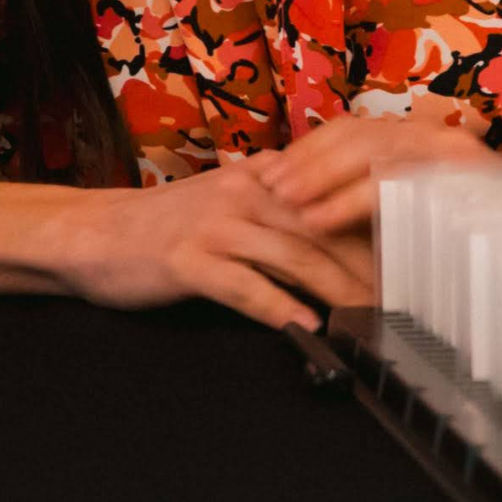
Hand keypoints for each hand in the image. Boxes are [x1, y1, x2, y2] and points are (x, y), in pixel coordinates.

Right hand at [60, 162, 375, 331]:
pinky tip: (306, 324)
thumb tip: (336, 228)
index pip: (327, 197)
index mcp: (258, 176)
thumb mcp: (227, 200)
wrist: (96, 233)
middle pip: (320, 227)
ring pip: (292, 254)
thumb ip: (277, 207)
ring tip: (366, 316)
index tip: (406, 257)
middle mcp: (242, 192)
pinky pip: (244, 285)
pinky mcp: (188, 260)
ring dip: (334, 288)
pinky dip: (279, 306)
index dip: (369, 228)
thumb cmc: (166, 225)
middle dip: (365, 264)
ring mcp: (214, 224)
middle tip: (401, 296)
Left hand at [247, 112, 490, 236]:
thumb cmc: (449, 255)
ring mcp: (455, 153)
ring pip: (373, 149)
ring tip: (288, 203)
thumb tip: (293, 190)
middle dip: (308, 160)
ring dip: (321, 176)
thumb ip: (355, 198)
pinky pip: (391, 181)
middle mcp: (440, 138)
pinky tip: (320, 220)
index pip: (354, 129)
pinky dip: (348, 200)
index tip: (273, 172)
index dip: (310, 149)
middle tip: (270, 188)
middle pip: (359, 133)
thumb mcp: (395, 220)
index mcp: (422, 141)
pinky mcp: (463, 179)